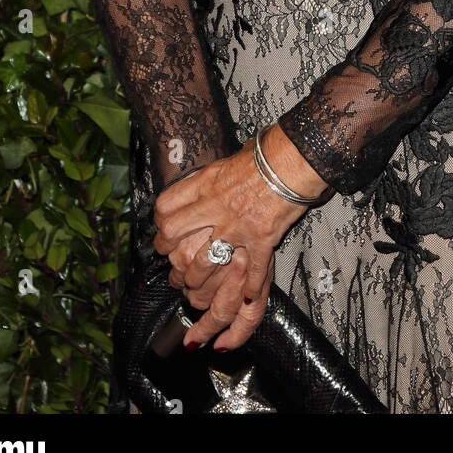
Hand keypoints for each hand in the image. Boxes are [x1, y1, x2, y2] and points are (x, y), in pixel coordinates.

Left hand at [153, 135, 312, 349]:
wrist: (292, 161)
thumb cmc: (264, 155)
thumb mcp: (227, 161)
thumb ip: (210, 178)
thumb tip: (200, 183)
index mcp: (206, 184)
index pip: (166, 206)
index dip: (159, 221)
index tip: (162, 227)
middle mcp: (215, 206)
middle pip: (173, 235)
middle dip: (168, 252)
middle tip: (170, 259)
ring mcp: (237, 227)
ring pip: (202, 262)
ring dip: (195, 277)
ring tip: (194, 283)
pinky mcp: (260, 240)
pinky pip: (250, 272)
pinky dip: (249, 288)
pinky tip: (247, 296)